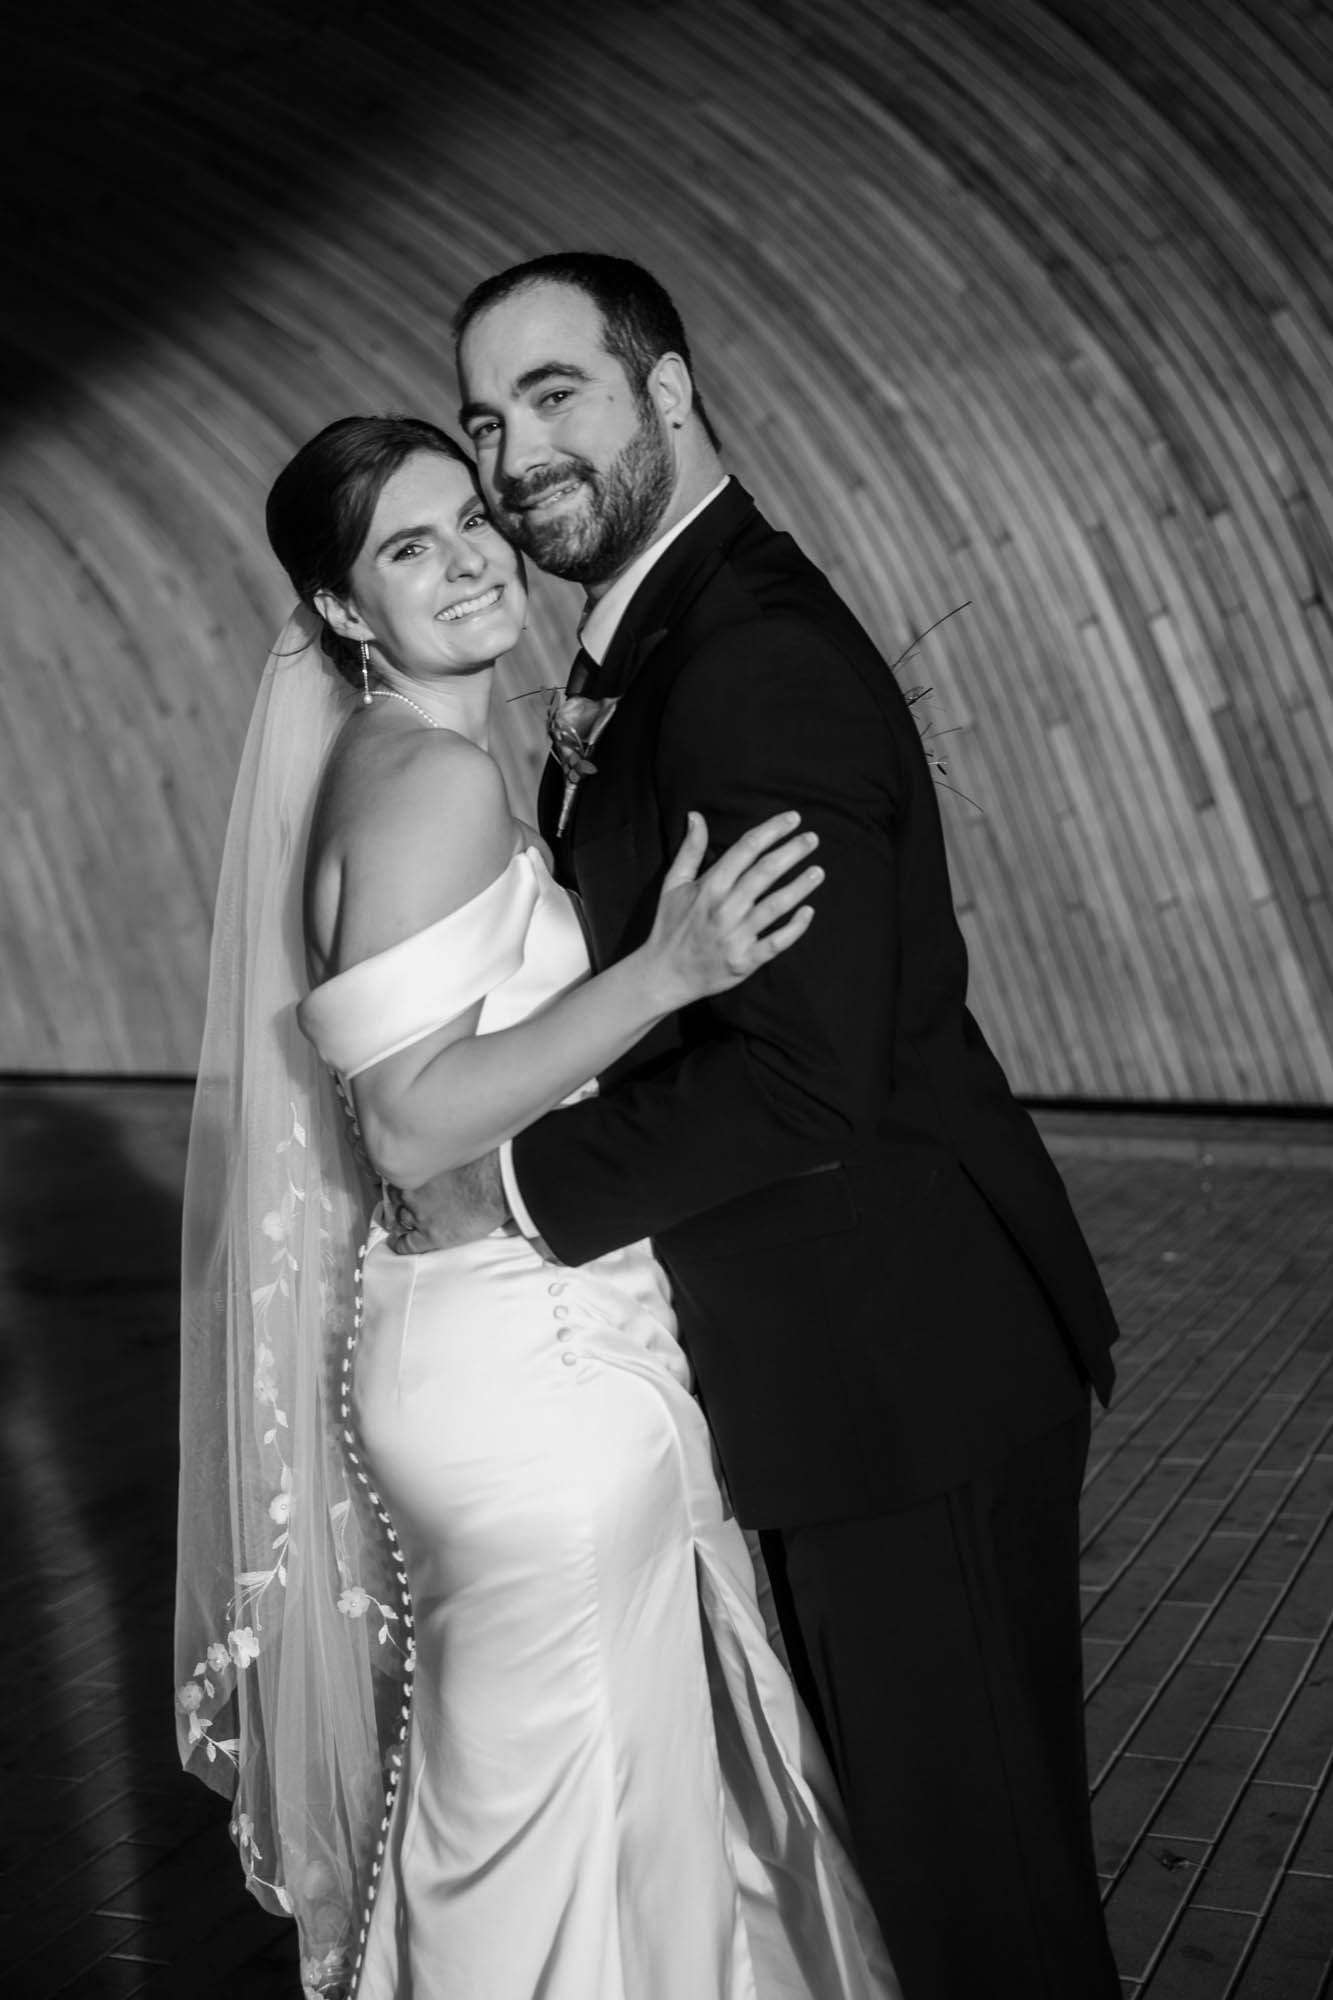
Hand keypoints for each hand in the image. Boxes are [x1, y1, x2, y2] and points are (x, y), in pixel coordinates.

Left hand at [387, 1150, 509, 1254]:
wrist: (496, 1187)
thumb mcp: (460, 1152)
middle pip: (396, 1198)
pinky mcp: (431, 1235)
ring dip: (404, 1221)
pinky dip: (401, 1245)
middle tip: (408, 1203)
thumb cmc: (486, 1165)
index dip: (404, 1181)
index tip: (407, 1183)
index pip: (400, 1175)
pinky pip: (407, 1244)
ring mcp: (420, 1214)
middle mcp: (414, 1191)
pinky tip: (400, 1244)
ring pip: (401, 1220)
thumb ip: (447, 1158)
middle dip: (402, 1201)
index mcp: (420, 1168)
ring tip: (406, 1224)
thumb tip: (452, 1152)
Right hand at [643, 811, 821, 1007]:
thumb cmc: (670, 926)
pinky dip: (795, 928)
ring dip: (800, 886)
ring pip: (776, 905)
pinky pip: (776, 942)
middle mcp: (725, 908)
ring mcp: (736, 935)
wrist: (665, 975)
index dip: (772, 830)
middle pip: (765, 872)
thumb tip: (696, 816)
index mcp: (709, 886)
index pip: (746, 849)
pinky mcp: (745, 960)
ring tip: (819, 871)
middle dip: (792, 852)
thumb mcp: (673, 884)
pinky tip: (809, 912)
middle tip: (813, 839)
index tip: (793, 819)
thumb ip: (689, 850)